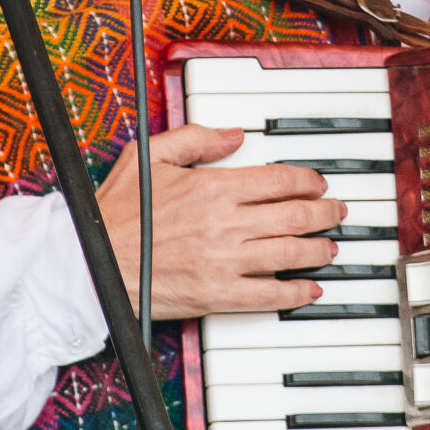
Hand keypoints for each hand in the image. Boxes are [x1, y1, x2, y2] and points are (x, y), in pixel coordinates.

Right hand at [95, 125, 348, 319]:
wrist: (92, 263)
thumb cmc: (116, 213)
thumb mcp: (149, 156)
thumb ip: (196, 139)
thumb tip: (234, 134)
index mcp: (214, 188)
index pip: (279, 180)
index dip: (308, 181)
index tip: (318, 183)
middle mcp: (226, 224)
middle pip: (296, 215)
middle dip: (326, 213)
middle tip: (337, 212)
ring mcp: (225, 262)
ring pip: (292, 253)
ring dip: (320, 249)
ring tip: (331, 246)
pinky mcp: (218, 295)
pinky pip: (270, 295)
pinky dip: (297, 292)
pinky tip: (310, 288)